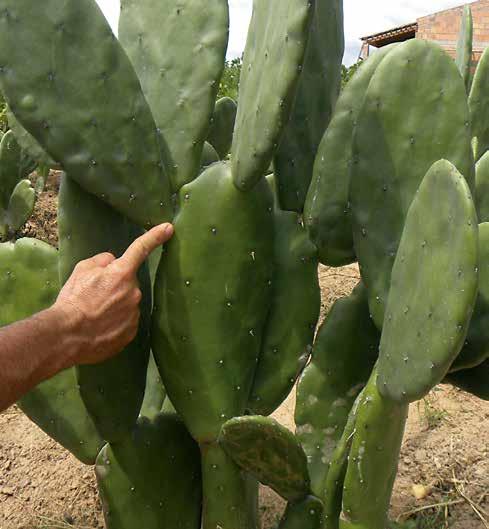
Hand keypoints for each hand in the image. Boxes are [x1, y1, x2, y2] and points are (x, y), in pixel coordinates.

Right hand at [53, 223, 173, 366]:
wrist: (67, 336)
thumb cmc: (73, 300)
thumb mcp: (81, 270)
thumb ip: (102, 261)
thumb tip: (112, 261)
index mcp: (121, 273)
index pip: (141, 249)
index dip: (155, 236)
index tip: (168, 228)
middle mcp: (134, 291)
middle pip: (128, 283)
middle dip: (115, 286)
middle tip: (95, 297)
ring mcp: (134, 313)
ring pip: (128, 303)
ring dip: (116, 305)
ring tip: (95, 314)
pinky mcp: (132, 331)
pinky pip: (127, 321)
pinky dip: (116, 322)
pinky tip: (101, 327)